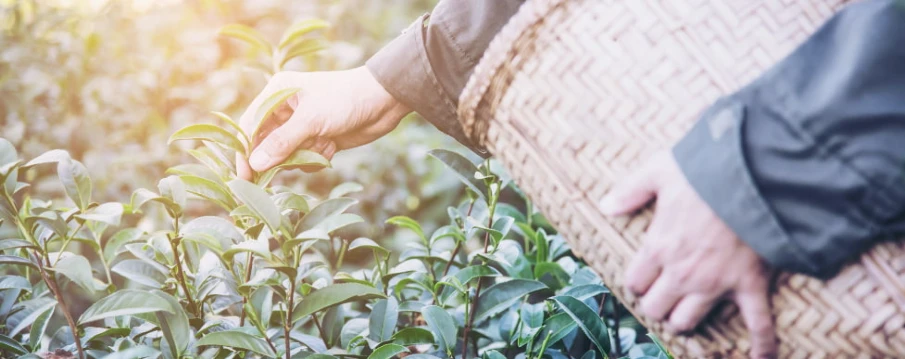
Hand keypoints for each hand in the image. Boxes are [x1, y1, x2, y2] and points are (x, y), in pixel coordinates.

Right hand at [236, 66, 410, 179]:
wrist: (384, 101)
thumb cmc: (345, 100)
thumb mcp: (312, 120)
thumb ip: (282, 143)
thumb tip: (256, 164)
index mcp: (278, 93)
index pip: (250, 125)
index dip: (245, 151)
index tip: (245, 176)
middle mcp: (286, 109)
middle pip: (266, 144)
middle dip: (280, 157)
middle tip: (283, 171)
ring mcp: (302, 126)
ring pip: (287, 155)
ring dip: (304, 156)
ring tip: (323, 142)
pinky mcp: (318, 139)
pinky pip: (306, 159)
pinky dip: (318, 157)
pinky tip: (332, 145)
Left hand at [600, 152, 776, 358]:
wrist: (755, 175)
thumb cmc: (706, 171)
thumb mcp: (659, 171)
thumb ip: (631, 190)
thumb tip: (605, 205)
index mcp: (657, 247)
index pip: (635, 282)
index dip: (637, 281)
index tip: (644, 276)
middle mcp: (681, 273)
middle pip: (656, 308)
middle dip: (657, 304)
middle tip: (664, 294)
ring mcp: (715, 283)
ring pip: (687, 321)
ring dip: (684, 320)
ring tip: (687, 313)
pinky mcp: (749, 285)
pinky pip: (757, 324)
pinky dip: (761, 343)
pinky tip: (760, 358)